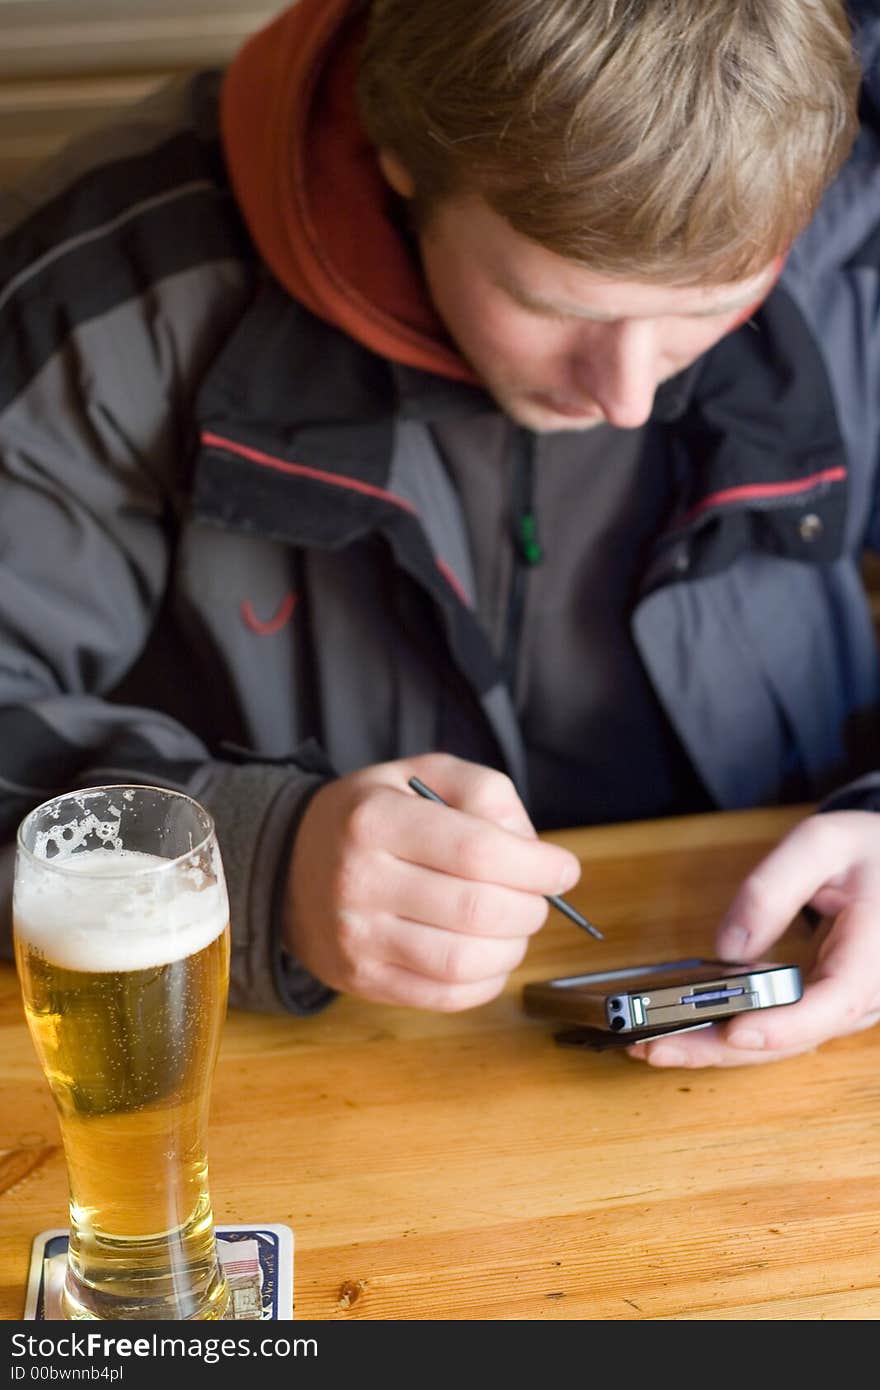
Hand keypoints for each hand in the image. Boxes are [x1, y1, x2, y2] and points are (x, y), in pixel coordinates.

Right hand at [283, 753, 580, 1010]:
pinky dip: (486, 981)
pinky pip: (444, 996)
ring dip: (514, 947)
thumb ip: (485, 793)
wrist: (290, 864)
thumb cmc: (372, 816)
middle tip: (539, 897)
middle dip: (531, 907)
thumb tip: (532, 849)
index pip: (476, 851)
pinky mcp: (361, 980)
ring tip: (516, 926)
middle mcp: (359, 880)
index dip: (536, 866)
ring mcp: (356, 938)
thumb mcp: (420, 774)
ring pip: (464, 960)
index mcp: (375, 819)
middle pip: (476, 909)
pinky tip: (491, 955)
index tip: (564, 869)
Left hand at [628, 810, 879, 1068]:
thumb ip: (773, 889)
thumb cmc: (868, 850)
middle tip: (657, 1045)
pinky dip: (731, 1035)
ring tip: (652, 1044)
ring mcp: (846, 1005)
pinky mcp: (825, 1007)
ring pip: (783, 1042)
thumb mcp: (823, 845)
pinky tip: (684, 1032)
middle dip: (722, 1047)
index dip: (785, 1023)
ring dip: (717, 1048)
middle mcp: (867, 992)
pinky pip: (780, 1030)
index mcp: (876, 951)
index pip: (836, 1000)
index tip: (736, 1031)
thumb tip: (727, 948)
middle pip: (795, 1036)